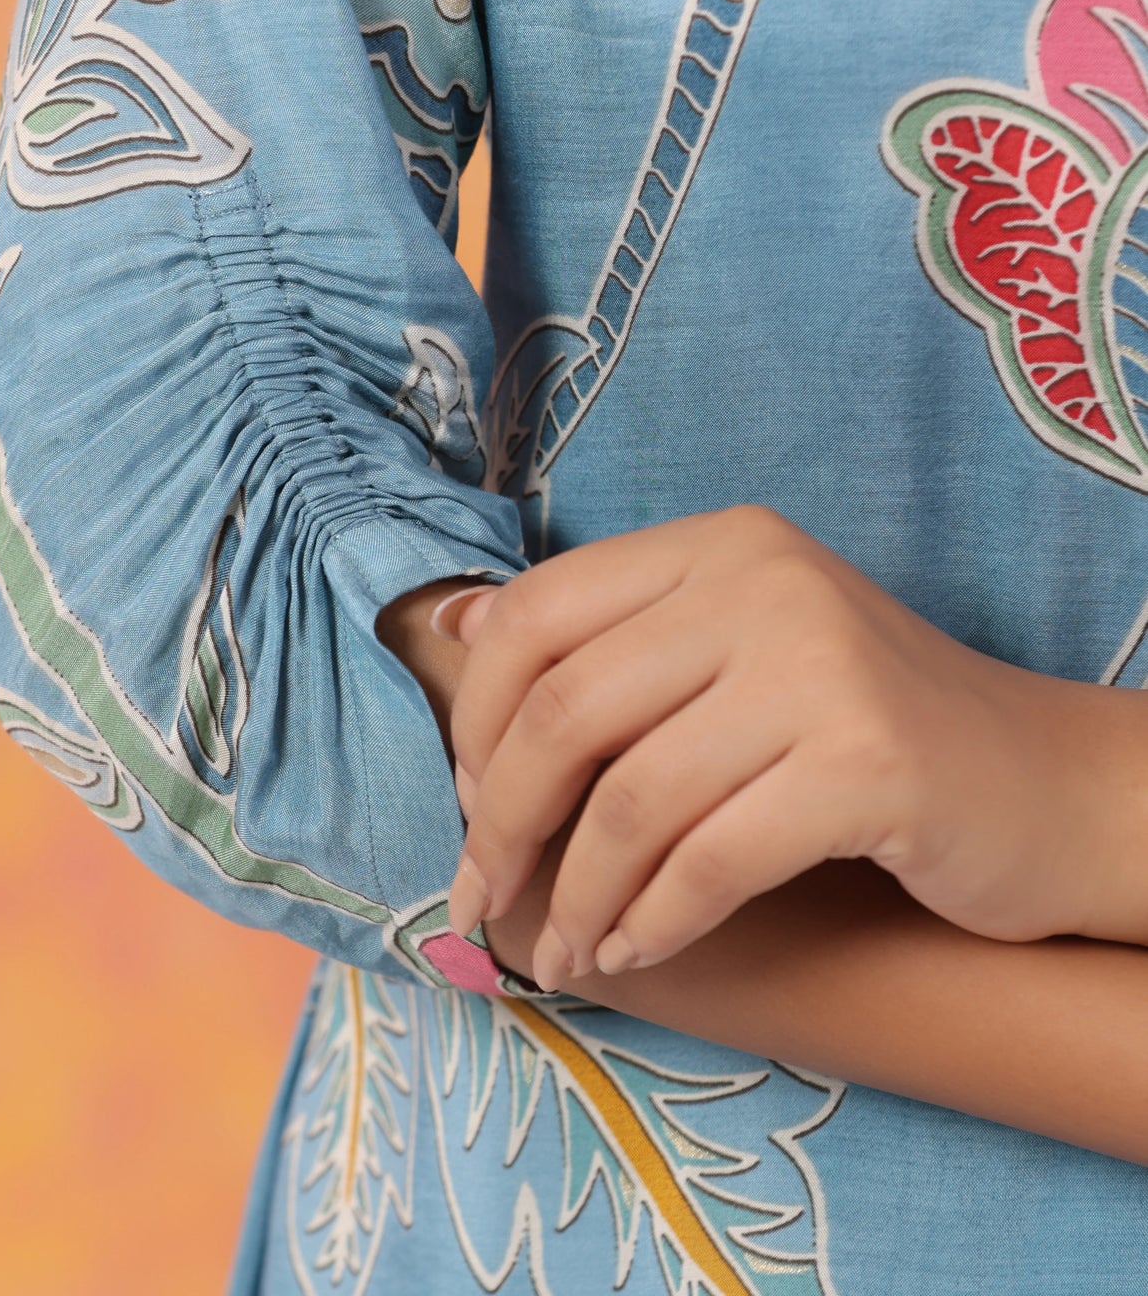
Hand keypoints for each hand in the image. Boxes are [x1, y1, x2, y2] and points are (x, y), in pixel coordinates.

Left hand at [438, 508, 1147, 990]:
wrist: (1041, 785)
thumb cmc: (861, 730)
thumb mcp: (738, 650)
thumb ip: (616, 642)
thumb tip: (455, 628)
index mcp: (718, 543)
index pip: (540, 610)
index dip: (478, 717)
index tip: (465, 802)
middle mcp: (764, 581)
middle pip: (568, 708)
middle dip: (502, 820)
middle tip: (481, 900)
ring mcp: (820, 666)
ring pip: (631, 798)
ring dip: (577, 896)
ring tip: (564, 952)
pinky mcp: (868, 762)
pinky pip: (711, 859)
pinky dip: (655, 918)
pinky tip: (636, 948)